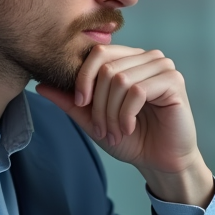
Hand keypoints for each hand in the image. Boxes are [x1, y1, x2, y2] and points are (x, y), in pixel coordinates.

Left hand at [36, 45, 213, 205]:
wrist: (159, 162)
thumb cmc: (131, 138)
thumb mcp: (93, 119)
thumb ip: (70, 102)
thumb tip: (40, 84)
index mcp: (128, 59)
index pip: (98, 52)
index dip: (84, 78)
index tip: (81, 104)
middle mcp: (146, 57)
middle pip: (107, 68)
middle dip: (99, 104)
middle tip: (103, 129)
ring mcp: (162, 66)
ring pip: (120, 79)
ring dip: (112, 113)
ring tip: (117, 131)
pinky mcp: (174, 81)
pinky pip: (138, 90)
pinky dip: (127, 114)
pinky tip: (130, 128)